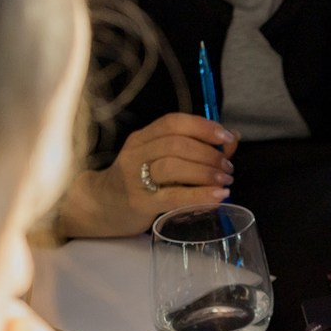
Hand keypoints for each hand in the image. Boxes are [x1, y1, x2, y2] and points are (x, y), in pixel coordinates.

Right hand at [57, 113, 234, 237]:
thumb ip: (193, 148)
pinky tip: (217, 196)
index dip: (203, 127)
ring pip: (173, 166)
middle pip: (176, 143)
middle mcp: (136, 153)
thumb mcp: (160, 159)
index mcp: (142, 138)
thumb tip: (232, 139)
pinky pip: (172, 196)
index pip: (173, 122)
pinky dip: (199, 195)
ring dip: (206, 172)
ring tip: (225, 181)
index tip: (227, 138)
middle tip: (228, 168)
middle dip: (209, 153)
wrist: (99, 208)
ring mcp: (134, 178)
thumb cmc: (138, 182)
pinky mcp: (139, 202)